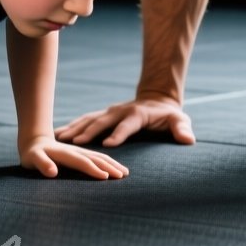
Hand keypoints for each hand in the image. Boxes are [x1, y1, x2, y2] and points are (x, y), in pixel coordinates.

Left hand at [20, 134, 128, 179]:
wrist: (35, 140)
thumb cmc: (32, 154)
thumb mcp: (32, 158)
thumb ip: (42, 164)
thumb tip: (52, 172)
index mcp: (66, 153)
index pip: (82, 162)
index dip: (93, 169)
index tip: (106, 177)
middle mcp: (76, 151)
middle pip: (96, 158)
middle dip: (110, 166)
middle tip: (123, 176)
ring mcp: (80, 151)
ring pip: (99, 157)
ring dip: (113, 163)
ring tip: (125, 172)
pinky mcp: (81, 153)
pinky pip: (97, 157)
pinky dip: (108, 162)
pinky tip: (115, 167)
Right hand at [54, 96, 195, 146]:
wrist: (157, 100)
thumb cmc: (169, 115)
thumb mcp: (179, 120)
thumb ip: (182, 129)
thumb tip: (188, 139)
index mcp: (137, 114)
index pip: (127, 125)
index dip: (118, 134)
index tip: (108, 145)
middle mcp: (120, 111)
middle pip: (101, 121)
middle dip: (87, 131)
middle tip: (72, 142)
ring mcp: (109, 112)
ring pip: (89, 119)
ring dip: (74, 128)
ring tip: (57, 137)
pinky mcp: (103, 115)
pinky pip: (84, 120)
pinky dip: (71, 126)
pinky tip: (57, 135)